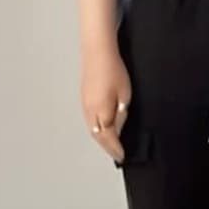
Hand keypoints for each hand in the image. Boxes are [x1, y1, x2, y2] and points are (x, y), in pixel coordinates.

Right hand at [81, 43, 131, 161]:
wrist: (97, 52)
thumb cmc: (112, 70)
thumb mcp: (124, 95)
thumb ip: (120, 115)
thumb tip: (117, 129)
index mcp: (100, 112)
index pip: (109, 137)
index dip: (115, 149)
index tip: (122, 155)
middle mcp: (89, 111)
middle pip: (98, 136)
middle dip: (108, 147)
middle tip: (117, 153)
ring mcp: (84, 105)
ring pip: (92, 129)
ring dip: (101, 138)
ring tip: (111, 144)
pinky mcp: (84, 99)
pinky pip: (89, 120)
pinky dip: (97, 128)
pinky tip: (103, 128)